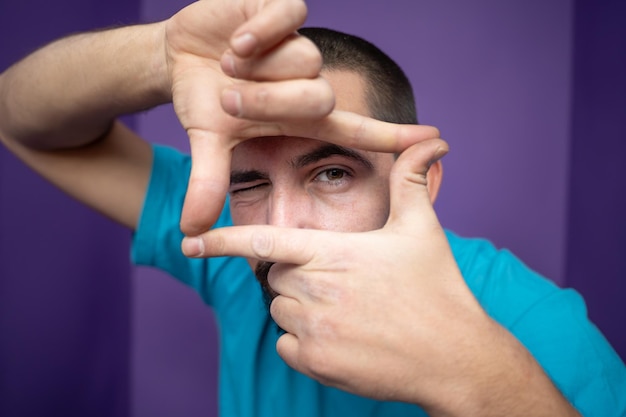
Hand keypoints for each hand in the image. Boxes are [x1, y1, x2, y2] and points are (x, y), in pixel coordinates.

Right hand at [164, 0, 439, 234]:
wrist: (181, 57)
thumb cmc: (206, 99)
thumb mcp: (210, 142)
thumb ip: (209, 182)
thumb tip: (191, 231)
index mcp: (300, 116)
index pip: (356, 130)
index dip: (393, 137)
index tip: (436, 142)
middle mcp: (308, 81)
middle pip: (321, 97)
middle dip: (270, 103)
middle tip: (232, 99)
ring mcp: (298, 44)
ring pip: (306, 59)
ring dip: (257, 70)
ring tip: (230, 65)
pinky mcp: (283, 7)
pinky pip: (288, 18)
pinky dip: (258, 33)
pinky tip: (236, 41)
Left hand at [183, 138, 487, 406]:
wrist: (455, 357)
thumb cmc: (438, 290)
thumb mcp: (422, 230)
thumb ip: (411, 182)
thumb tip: (430, 142)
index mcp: (332, 253)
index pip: (263, 242)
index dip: (221, 240)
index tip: (190, 242)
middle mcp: (315, 290)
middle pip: (276, 275)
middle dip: (297, 273)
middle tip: (342, 280)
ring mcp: (313, 330)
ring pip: (280, 310)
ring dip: (302, 307)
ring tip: (349, 309)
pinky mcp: (317, 364)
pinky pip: (287, 345)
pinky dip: (304, 340)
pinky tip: (344, 337)